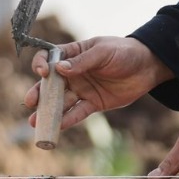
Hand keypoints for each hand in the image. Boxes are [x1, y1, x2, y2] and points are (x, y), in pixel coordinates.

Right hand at [24, 35, 172, 130]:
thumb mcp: (103, 52)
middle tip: (31, 102)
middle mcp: (73, 73)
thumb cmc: (124, 52)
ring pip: (61, 102)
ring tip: (36, 121)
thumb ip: (83, 61)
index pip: (49, 58)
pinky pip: (77, 112)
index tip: (43, 72)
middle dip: (39, 93)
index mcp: (73, 54)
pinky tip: (58, 127)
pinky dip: (67, 120)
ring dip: (48, 112)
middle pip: (50, 84)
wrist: (147, 67)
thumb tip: (60, 69)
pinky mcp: (93, 103)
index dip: (42, 64)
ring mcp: (82, 89)